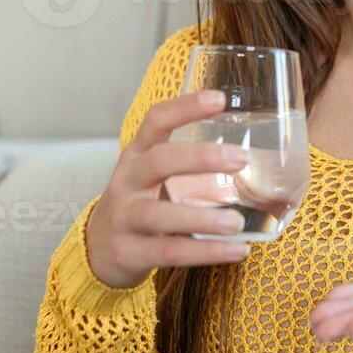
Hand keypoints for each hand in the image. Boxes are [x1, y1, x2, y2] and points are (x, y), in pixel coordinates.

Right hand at [84, 89, 254, 287]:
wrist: (97, 251)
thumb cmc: (138, 206)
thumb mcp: (153, 178)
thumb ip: (190, 168)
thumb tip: (256, 160)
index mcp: (137, 157)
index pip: (155, 121)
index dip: (184, 107)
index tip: (219, 99)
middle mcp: (127, 183)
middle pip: (158, 161)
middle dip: (200, 157)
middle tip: (241, 159)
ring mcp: (124, 218)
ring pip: (161, 215)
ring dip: (203, 218)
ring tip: (237, 222)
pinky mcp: (129, 253)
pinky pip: (169, 253)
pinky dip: (205, 252)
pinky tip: (236, 250)